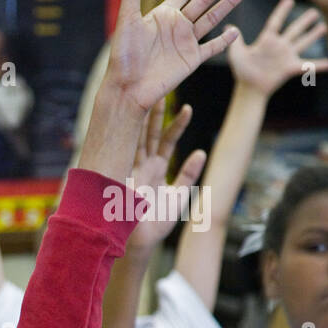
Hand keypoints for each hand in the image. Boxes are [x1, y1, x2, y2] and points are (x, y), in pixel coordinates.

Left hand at [104, 0, 249, 112]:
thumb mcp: (127, 18)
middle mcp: (176, 26)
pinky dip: (224, 40)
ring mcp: (186, 43)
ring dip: (230, 2)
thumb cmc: (123, 55)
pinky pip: (212, 48)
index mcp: (162, 15)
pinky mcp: (192, 60)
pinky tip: (236, 31)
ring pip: (214, 17)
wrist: (128, 88)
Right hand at [125, 105, 207, 255]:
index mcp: (154, 170)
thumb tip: (200, 153)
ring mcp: (133, 167)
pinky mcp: (127, 173)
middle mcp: (143, 165)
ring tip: (157, 93)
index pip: (166, 141)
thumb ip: (188, 174)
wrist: (140, 241)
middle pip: (151, 132)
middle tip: (162, 86)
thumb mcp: (179, 195)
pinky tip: (144, 117)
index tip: (186, 107)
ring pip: (142, 135)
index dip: (176, 124)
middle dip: (157, 111)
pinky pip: (133, 149)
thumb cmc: (156, 224)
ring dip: (149, 116)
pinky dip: (139, 133)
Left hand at [228, 0, 327, 95]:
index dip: (282, 11)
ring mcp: (286, 56)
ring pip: (304, 42)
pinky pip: (308, 66)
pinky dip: (319, 65)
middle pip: (295, 30)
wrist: (249, 89)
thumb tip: (227, 26)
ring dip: (314, 35)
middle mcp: (279, 46)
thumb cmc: (242, 72)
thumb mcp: (237, 54)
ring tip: (325, 26)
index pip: (276, 21)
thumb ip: (235, 40)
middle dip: (305, 21)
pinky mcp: (291, 68)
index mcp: (267, 40)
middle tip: (315, 11)